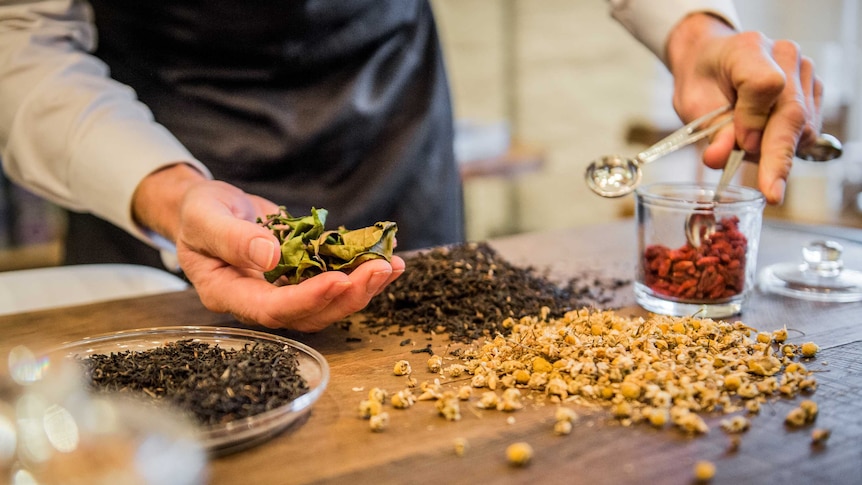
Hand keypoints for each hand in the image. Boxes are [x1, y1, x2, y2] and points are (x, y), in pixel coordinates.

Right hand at [133, 165, 404, 330]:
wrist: (206, 208)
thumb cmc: (198, 213)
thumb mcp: (205, 217)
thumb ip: (233, 239)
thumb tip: (271, 257)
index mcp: (229, 293)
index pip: (272, 309)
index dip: (307, 299)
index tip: (339, 281)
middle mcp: (260, 300)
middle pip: (310, 313)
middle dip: (348, 295)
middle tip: (380, 270)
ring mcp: (284, 290)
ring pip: (329, 302)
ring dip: (363, 287)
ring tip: (391, 265)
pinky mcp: (303, 275)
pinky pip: (335, 279)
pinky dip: (362, 270)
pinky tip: (388, 257)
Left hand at [666, 13, 823, 203]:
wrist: (711, 60)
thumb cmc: (701, 80)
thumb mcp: (692, 103)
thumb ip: (711, 129)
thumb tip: (720, 158)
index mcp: (748, 49)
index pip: (765, 85)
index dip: (754, 119)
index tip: (740, 145)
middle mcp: (785, 56)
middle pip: (792, 112)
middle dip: (778, 156)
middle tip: (770, 192)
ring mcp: (804, 72)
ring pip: (803, 125)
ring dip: (776, 150)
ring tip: (745, 148)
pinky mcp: (813, 91)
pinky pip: (807, 128)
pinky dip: (785, 145)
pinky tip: (764, 142)